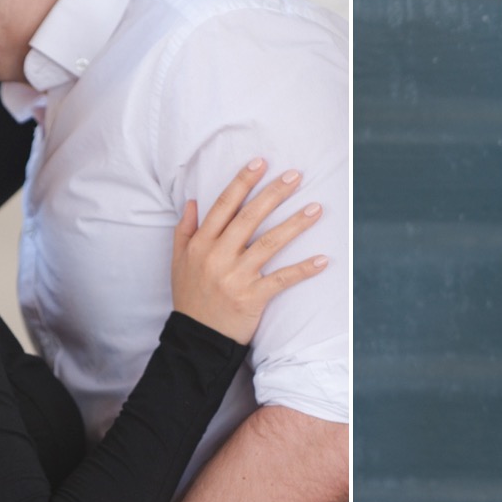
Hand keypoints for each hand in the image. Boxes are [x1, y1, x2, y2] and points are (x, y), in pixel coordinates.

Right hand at [171, 159, 326, 343]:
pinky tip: (323, 260)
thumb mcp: (178, 262)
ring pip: (270, 243)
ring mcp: (235, 277)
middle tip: (296, 175)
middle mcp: (217, 256)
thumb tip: (193, 201)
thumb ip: (184, 230)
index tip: (261, 162)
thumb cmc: (190, 297)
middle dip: (274, 193)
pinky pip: (281, 279)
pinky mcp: (252, 297)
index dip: (243, 181)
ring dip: (295, 224)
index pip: (224, 205)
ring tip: (316, 208)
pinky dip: (303, 270)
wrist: (195, 339)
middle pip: (249, 217)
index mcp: (200, 244)